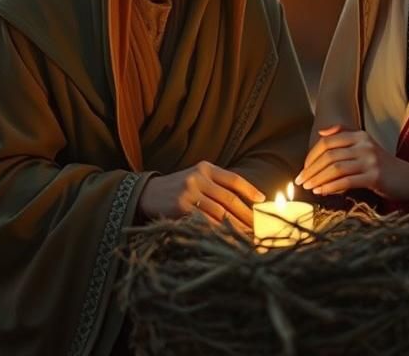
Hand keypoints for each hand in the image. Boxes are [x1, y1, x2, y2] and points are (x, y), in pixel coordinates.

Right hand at [138, 160, 264, 232]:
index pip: (233, 179)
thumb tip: (246, 202)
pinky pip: (206, 222)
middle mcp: (198, 177)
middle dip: (247, 215)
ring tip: (248, 237)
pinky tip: (228, 239)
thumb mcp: (196, 178)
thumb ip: (216, 185)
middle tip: (259, 227)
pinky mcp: (181, 208)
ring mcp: (189, 192)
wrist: (146, 193)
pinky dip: (219, 232)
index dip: (250, 190)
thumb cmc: (176, 189)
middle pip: (230, 199)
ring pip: (220, 213)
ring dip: (237, 227)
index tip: (262, 201)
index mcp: (205, 168)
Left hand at [295, 125, 408, 201]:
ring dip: (318, 179)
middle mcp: (364, 144)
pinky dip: (330, 187)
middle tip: (301, 181)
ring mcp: (370, 159)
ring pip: (335, 168)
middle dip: (312, 169)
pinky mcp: (374, 176)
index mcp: (359, 135)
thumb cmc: (383, 166)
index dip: (312, 155)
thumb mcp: (365, 147)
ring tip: (309, 188)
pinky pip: (346, 181)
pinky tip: (322, 192)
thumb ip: (345, 137)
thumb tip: (321, 132)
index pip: (328, 142)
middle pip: (329, 155)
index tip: (304, 168)